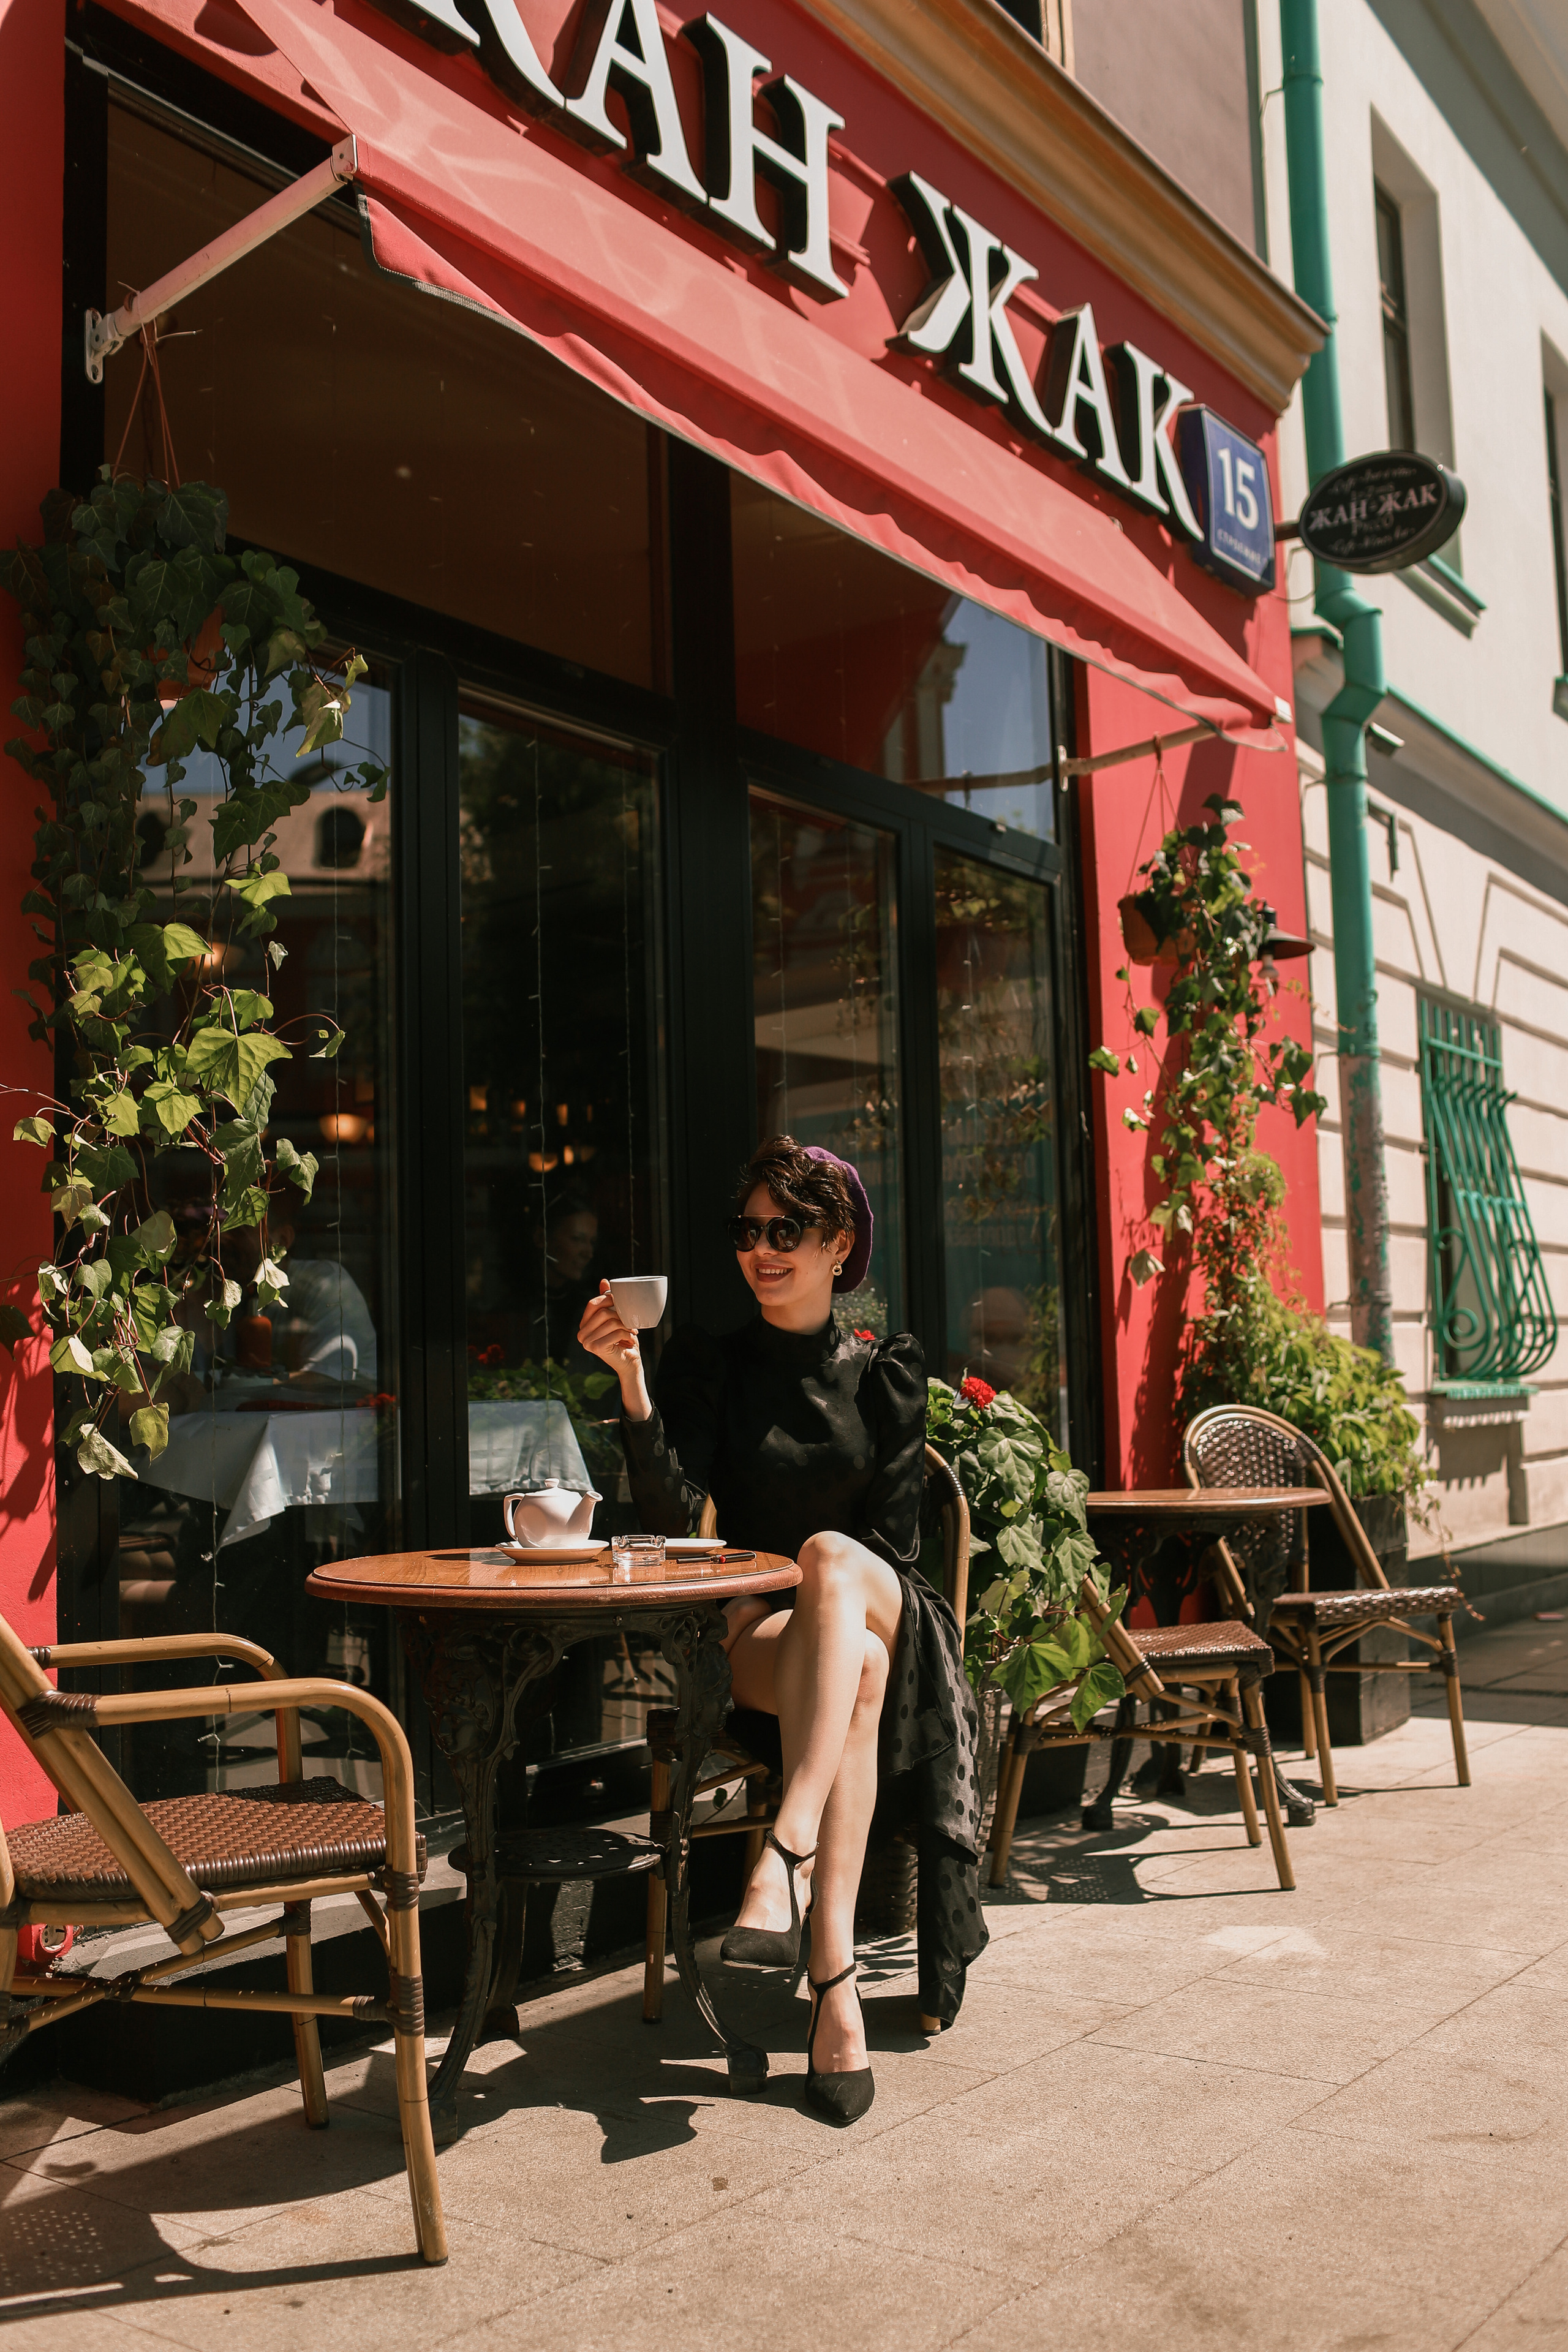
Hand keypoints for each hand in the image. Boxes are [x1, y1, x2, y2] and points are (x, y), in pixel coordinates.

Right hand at [577, 1281, 650, 1418]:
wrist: (629, 1363)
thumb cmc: (623, 1340)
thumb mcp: (616, 1318)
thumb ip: (607, 1301)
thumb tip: (603, 1281)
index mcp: (584, 1325)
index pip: (593, 1304)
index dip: (608, 1300)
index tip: (622, 1305)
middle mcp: (581, 1333)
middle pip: (602, 1311)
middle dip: (619, 1313)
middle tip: (630, 1320)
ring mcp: (586, 1342)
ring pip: (610, 1321)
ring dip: (625, 1324)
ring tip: (632, 1331)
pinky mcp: (595, 1348)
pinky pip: (615, 1331)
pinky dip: (626, 1333)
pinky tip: (630, 1338)